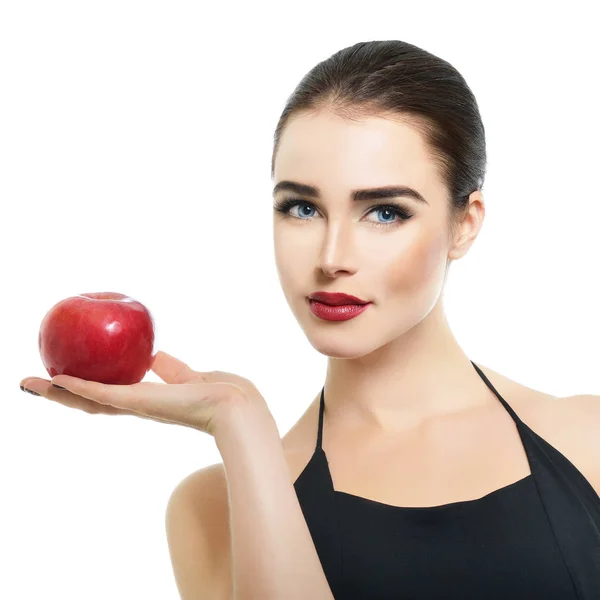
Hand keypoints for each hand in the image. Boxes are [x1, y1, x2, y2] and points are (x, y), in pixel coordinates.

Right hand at [18, 350, 270, 436]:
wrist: (237, 408)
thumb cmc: (221, 394)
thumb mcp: (189, 376)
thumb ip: (170, 369)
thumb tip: (153, 355)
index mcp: (147, 402)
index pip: (108, 397)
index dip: (84, 390)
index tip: (64, 379)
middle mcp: (137, 407)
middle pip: (90, 403)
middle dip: (60, 395)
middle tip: (31, 384)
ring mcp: (137, 406)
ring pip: (89, 402)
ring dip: (58, 394)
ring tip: (30, 384)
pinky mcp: (141, 401)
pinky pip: (104, 394)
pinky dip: (80, 388)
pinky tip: (58, 380)